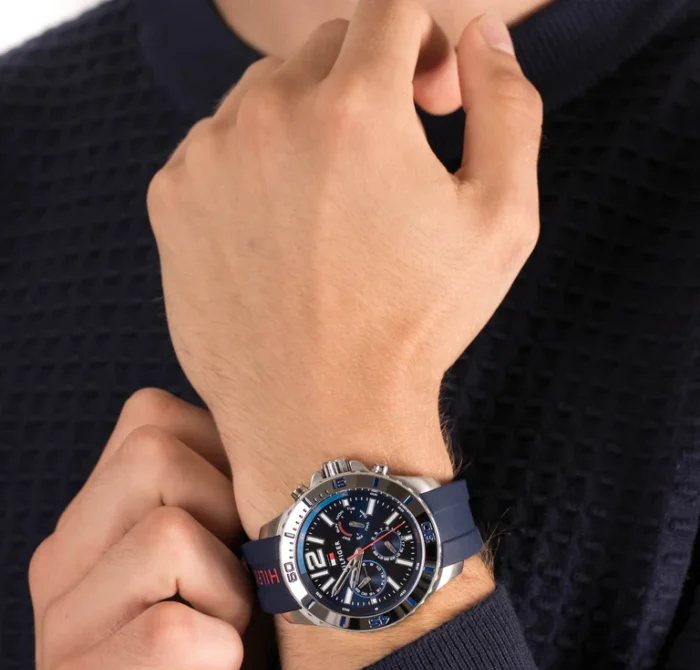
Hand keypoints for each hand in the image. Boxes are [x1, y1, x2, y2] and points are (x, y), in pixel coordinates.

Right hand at [29, 389, 272, 669]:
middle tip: (245, 585)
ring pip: (167, 534)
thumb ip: (236, 524)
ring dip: (231, 590)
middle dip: (231, 513)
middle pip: (156, 455)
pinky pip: (169, 629)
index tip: (248, 524)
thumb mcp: (219, 589)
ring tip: (231, 638)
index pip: (152, 417)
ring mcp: (67, 619)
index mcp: (96, 522)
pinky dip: (219, 653)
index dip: (224, 455)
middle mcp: (69, 555)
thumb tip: (308, 465)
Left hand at [147, 2, 542, 537]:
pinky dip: (249, 167)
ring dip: (303, 123)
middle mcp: (269, 115)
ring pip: (263, 94)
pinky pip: (215, 145)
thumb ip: (509, 105)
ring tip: (330, 206)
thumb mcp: (502, 220)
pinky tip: (278, 231)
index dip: (423, 42)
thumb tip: (482, 35)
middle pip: (324, 47)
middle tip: (384, 162)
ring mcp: (208, 156)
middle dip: (365, 84)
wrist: (321, 417)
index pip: (390, 7)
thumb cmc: (417, 327)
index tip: (430, 100)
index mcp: (357, 108)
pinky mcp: (171, 199)